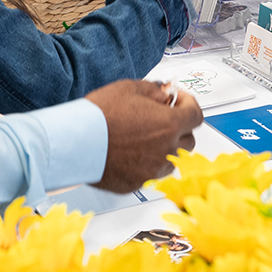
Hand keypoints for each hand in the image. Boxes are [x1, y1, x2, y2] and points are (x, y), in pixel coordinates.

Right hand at [87, 79, 201, 191]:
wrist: (75, 142)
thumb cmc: (99, 115)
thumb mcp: (129, 88)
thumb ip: (154, 90)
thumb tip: (165, 93)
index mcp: (169, 124)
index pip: (196, 115)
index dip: (188, 104)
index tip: (178, 101)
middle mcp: (166, 150)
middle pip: (188, 140)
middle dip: (178, 127)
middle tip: (161, 118)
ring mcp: (153, 169)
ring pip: (171, 160)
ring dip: (165, 147)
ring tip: (143, 137)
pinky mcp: (138, 183)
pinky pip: (151, 173)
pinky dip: (146, 162)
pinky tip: (130, 151)